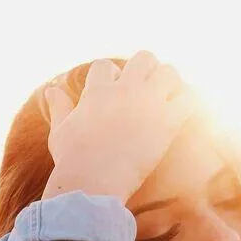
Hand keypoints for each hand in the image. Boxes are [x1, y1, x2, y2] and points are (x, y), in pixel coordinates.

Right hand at [43, 51, 199, 202]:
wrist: (92, 181)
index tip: (113, 93)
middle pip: (143, 58)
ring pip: (169, 72)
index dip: (111, 78)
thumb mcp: (59, 131)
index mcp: (98, 90)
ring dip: (170, 83)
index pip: (107, 66)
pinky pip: (189, 99)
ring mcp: (147, 104)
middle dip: (146, 71)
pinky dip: (188, 103)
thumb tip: (52, 89)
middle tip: (147, 91)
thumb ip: (59, 107)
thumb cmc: (72, 161)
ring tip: (168, 99)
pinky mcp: (166, 124)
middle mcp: (124, 90)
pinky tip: (182, 115)